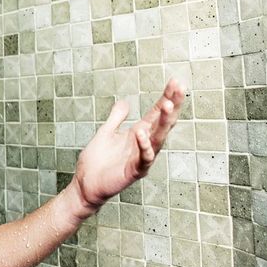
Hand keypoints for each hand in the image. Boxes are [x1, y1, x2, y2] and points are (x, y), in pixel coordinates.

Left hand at [74, 79, 185, 208]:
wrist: (86, 184)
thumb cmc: (97, 161)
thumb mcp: (106, 132)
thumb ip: (116, 118)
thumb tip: (124, 102)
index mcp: (139, 134)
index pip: (157, 113)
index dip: (166, 97)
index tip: (176, 82)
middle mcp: (144, 144)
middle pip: (163, 123)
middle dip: (172, 105)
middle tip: (179, 87)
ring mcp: (141, 158)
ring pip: (158, 139)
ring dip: (163, 123)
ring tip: (167, 105)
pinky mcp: (134, 171)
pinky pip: (144, 158)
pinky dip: (144, 146)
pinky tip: (141, 132)